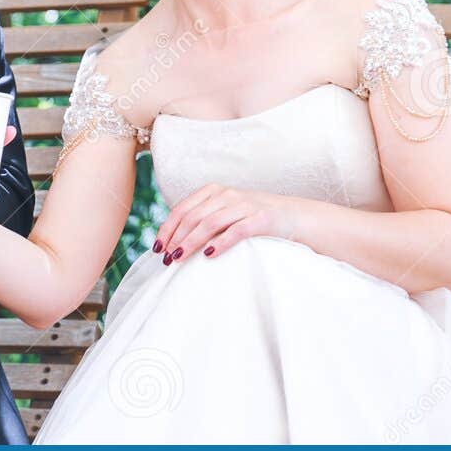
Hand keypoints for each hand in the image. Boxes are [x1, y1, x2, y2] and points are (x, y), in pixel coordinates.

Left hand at [152, 185, 288, 263]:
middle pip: (193, 217)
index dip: (167, 228)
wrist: (293, 215)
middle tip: (167, 258)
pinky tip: (208, 256)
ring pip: (210, 223)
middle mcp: (227, 195)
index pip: (182, 209)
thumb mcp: (226, 211)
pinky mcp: (261, 219)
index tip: (158, 247)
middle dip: (176, 238)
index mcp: (214, 191)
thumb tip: (173, 240)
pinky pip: (236, 231)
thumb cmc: (253, 218)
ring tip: (179, 258)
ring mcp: (245, 205)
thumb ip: (203, 218)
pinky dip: (220, 243)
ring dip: (191, 242)